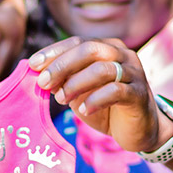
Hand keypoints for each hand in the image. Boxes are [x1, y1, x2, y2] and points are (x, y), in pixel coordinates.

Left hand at [29, 37, 171, 154]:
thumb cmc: (106, 108)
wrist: (139, 130)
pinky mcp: (139, 94)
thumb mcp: (80, 93)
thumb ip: (63, 82)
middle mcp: (123, 55)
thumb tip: (38, 76)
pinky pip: (116, 91)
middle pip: (90, 50)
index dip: (54, 51)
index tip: (32, 64)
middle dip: (62, 65)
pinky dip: (95, 100)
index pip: (77, 42)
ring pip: (103, 69)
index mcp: (107, 48)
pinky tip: (83, 111)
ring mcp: (134, 73)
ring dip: (77, 83)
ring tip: (62, 99)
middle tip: (43, 82)